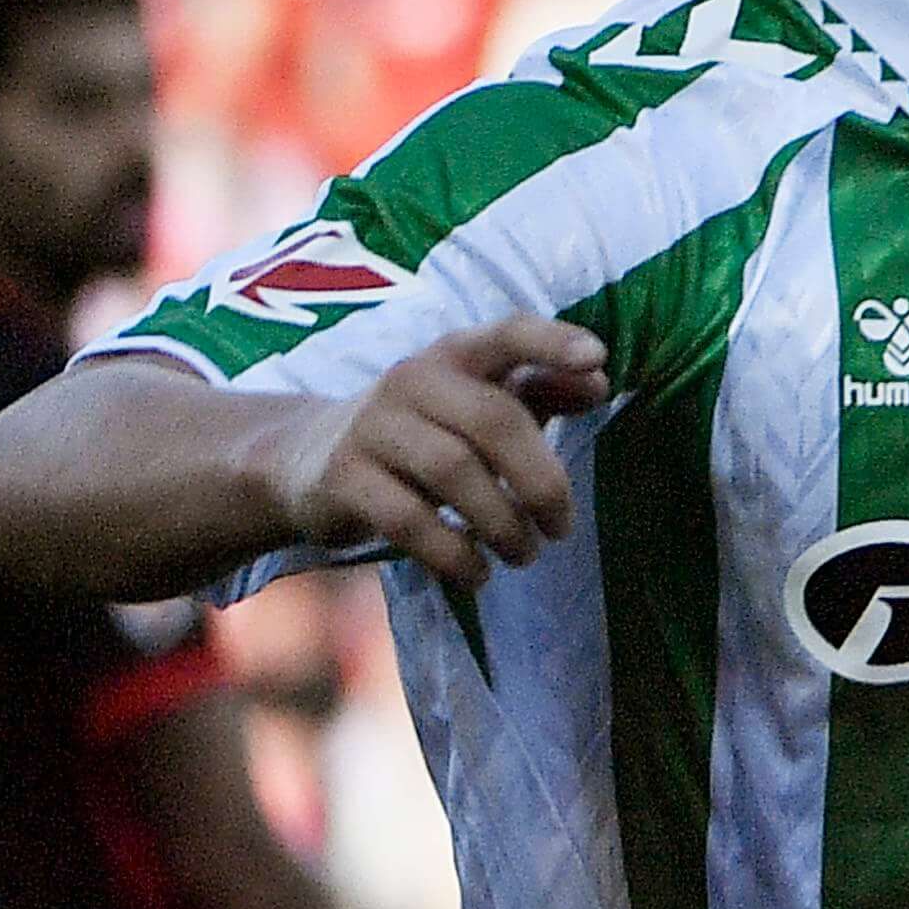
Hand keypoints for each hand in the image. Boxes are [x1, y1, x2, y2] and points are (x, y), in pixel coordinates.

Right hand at [273, 319, 607, 588]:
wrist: (309, 459)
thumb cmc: (427, 430)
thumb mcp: (482, 404)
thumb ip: (542, 392)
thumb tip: (599, 385)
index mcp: (457, 355)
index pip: (508, 334)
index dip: (552, 342)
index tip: (597, 361)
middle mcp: (412, 378)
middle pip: (494, 420)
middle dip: (541, 482)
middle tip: (561, 528)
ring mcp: (371, 426)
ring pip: (454, 471)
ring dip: (502, 523)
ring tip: (525, 554)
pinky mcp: (342, 477)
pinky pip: (408, 519)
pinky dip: (453, 553)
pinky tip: (476, 574)